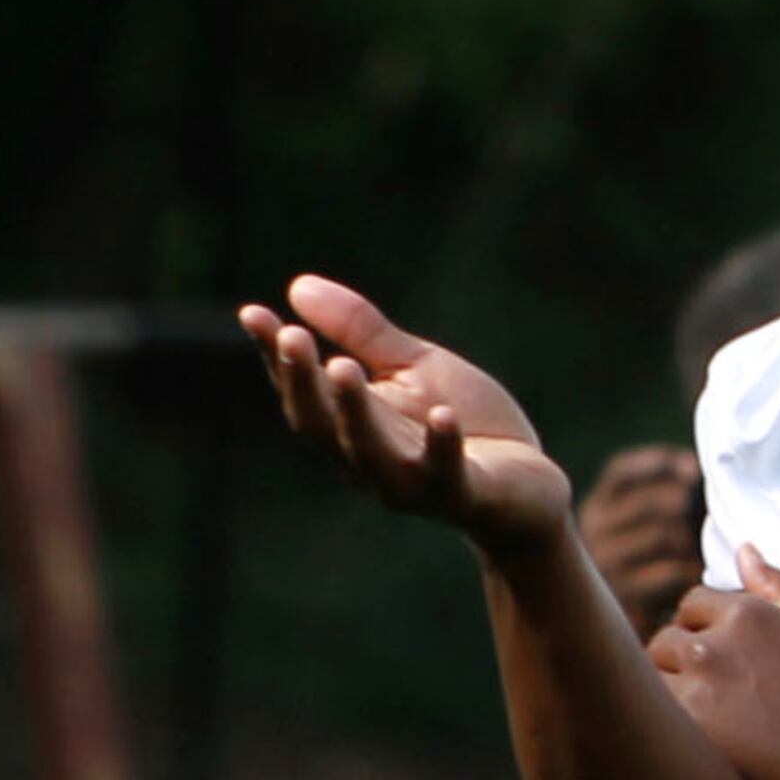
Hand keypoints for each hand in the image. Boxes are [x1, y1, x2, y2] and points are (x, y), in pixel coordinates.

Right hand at [243, 275, 570, 554]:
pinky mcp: (462, 493)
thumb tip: (297, 287)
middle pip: (322, 426)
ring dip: (355, 412)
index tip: (252, 314)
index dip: (276, 356)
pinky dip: (443, 446)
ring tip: (342, 368)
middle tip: (292, 337)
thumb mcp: (413, 368)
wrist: (527, 488)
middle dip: (303, 383)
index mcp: (352, 425)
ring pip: (371, 453)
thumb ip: (362, 333)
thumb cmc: (464, 423)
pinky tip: (442, 415)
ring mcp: (413, 481)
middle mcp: (369, 459)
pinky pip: (447, 473)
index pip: (303, 391)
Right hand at [578, 443, 708, 641]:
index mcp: (597, 510)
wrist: (614, 646)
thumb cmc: (646, 577)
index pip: (622, 473)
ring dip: (688, 544)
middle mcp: (592, 534)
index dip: (658, 464)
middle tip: (700, 523)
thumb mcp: (645, 532)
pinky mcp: (623, 600)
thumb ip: (663, 503)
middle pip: (648, 503)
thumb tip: (693, 473)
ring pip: (661, 535)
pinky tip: (690, 581)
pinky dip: (689, 573)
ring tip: (694, 558)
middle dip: (682, 509)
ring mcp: (606, 567)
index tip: (692, 470)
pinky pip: (670, 572)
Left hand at [649, 548, 779, 779]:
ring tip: (698, 712)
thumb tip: (743, 551)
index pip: (696, 603)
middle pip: (668, 639)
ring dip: (668, 687)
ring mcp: (696, 691)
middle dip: (683, 656)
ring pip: (654, 676)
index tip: (722, 652)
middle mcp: (714, 645)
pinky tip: (692, 738)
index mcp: (748, 614)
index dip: (706, 625)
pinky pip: (655, 718)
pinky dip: (666, 722)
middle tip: (708, 686)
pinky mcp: (690, 735)